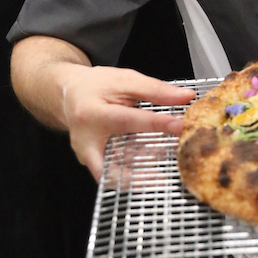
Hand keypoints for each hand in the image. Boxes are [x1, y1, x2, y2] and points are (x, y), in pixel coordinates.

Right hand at [59, 64, 195, 180]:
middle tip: (164, 177)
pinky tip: (153, 169)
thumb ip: (156, 90)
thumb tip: (186, 96)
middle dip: (138, 175)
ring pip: (113, 174)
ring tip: (163, 176)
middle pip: (112, 165)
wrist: (71, 94)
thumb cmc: (98, 85)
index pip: (130, 120)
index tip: (180, 126)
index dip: (157, 123)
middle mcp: (86, 140)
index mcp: (93, 113)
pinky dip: (132, 173)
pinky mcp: (91, 163)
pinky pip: (113, 172)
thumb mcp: (126, 80)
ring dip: (138, 177)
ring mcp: (86, 155)